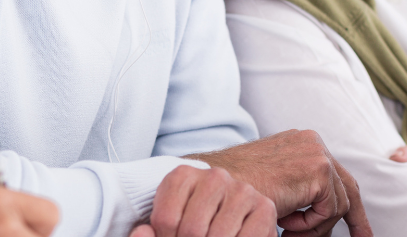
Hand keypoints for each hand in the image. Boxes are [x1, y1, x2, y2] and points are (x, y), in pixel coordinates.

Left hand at [134, 165, 275, 236]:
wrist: (226, 215)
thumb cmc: (192, 226)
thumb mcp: (169, 226)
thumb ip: (153, 232)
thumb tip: (142, 232)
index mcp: (182, 176)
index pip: (164, 220)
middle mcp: (214, 176)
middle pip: (190, 231)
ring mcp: (241, 190)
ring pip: (217, 236)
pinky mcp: (264, 207)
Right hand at [187, 130, 372, 236]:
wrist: (219, 185)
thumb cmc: (240, 188)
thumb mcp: (279, 186)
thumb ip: (303, 191)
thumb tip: (326, 217)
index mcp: (303, 143)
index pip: (336, 176)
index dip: (349, 205)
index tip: (359, 229)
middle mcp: (313, 142)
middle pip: (347, 186)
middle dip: (356, 219)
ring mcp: (317, 153)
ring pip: (338, 205)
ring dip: (315, 227)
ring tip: (287, 230)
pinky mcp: (319, 170)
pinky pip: (330, 210)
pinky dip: (310, 225)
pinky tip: (285, 222)